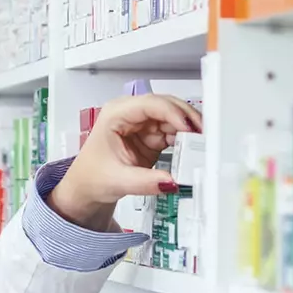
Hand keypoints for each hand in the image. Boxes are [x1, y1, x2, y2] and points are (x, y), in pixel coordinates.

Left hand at [48, 94, 202, 231]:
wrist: (87, 189)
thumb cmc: (92, 177)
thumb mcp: (118, 181)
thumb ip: (146, 182)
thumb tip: (172, 182)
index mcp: (116, 114)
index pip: (150, 104)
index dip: (173, 113)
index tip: (189, 128)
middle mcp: (131, 114)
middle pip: (166, 106)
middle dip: (186, 118)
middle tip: (204, 133)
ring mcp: (143, 125)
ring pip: (173, 119)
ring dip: (189, 129)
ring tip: (203, 143)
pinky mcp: (151, 137)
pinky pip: (174, 133)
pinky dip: (185, 140)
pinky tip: (193, 149)